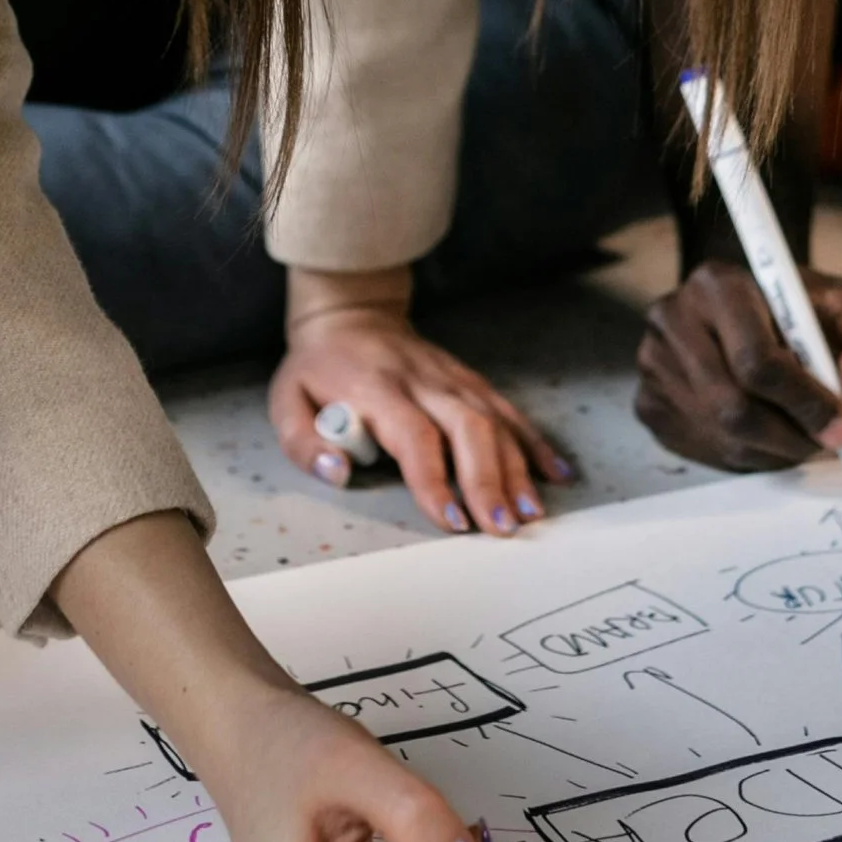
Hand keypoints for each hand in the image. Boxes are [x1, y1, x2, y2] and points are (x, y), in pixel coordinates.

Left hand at [272, 265, 573, 535]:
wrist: (351, 315)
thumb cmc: (318, 368)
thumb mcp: (286, 399)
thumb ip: (304, 441)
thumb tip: (338, 473)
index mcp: (378, 388)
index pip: (415, 434)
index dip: (436, 479)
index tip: (452, 521)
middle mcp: (423, 380)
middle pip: (467, 426)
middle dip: (488, 479)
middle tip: (503, 527)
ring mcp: (453, 377)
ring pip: (495, 420)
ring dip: (517, 468)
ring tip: (530, 513)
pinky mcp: (470, 380)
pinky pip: (509, 409)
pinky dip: (534, 441)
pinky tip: (555, 473)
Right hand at [634, 261, 841, 473]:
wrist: (764, 308)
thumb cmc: (814, 309)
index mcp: (718, 283)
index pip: (756, 360)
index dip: (805, 403)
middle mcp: (673, 317)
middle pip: (731, 406)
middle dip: (790, 435)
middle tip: (826, 441)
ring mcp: (653, 362)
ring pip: (721, 434)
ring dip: (774, 449)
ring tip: (804, 433)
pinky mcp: (649, 401)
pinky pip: (704, 449)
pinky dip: (749, 455)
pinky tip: (771, 434)